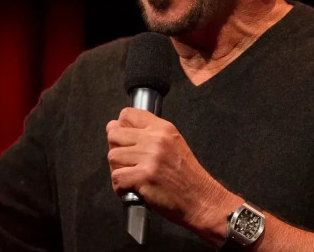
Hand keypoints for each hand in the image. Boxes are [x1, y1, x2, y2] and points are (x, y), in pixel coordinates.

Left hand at [106, 108, 240, 235]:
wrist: (201, 200)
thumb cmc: (186, 176)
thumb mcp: (173, 144)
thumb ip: (148, 135)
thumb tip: (115, 128)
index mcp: (162, 128)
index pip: (127, 115)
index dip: (120, 128)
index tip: (125, 141)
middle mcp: (155, 139)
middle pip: (114, 135)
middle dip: (116, 150)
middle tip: (128, 163)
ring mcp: (150, 157)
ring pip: (113, 156)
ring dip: (118, 170)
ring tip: (132, 177)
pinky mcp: (144, 176)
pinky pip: (116, 177)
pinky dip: (120, 187)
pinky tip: (132, 189)